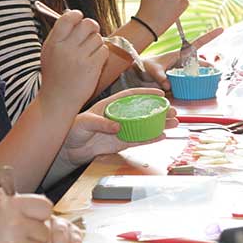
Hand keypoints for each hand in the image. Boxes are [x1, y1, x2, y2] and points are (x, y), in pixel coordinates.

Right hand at [39, 10, 107, 112]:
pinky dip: (102, 55)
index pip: (68, 18)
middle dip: (92, 27)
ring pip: (98, 38)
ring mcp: (80, 58)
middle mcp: (66, 49)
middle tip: (91, 34)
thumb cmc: (54, 76)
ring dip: (96, 44)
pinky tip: (94, 62)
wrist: (58, 100)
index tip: (80, 19)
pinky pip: (104, 51)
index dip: (77, 15)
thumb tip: (73, 15)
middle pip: (88, 24)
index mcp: (53, 43)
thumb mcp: (49, 53)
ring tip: (89, 54)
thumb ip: (59, 35)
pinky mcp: (92, 67)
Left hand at [57, 88, 178, 165]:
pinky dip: (150, 139)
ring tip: (174, 123)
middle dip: (159, 110)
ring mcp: (120, 130)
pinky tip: (162, 136)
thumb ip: (101, 123)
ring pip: (144, 125)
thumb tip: (117, 127)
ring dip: (159, 124)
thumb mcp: (84, 122)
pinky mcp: (120, 143)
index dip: (146, 93)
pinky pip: (138, 140)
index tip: (161, 93)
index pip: (130, 96)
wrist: (68, 149)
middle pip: (142, 111)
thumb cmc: (72, 130)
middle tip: (174, 111)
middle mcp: (117, 116)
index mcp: (109, 105)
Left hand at [139, 28, 223, 89]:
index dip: (210, 36)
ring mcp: (182, 71)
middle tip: (217, 74)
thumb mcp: (153, 70)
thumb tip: (168, 87)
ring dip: (201, 79)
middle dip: (209, 68)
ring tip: (206, 85)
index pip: (198, 44)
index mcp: (180, 54)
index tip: (221, 29)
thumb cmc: (147, 66)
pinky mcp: (180, 80)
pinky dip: (192, 87)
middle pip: (201, 64)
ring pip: (197, 74)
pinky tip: (193, 92)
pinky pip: (190, 83)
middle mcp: (184, 62)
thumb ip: (160, 77)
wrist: (139, 73)